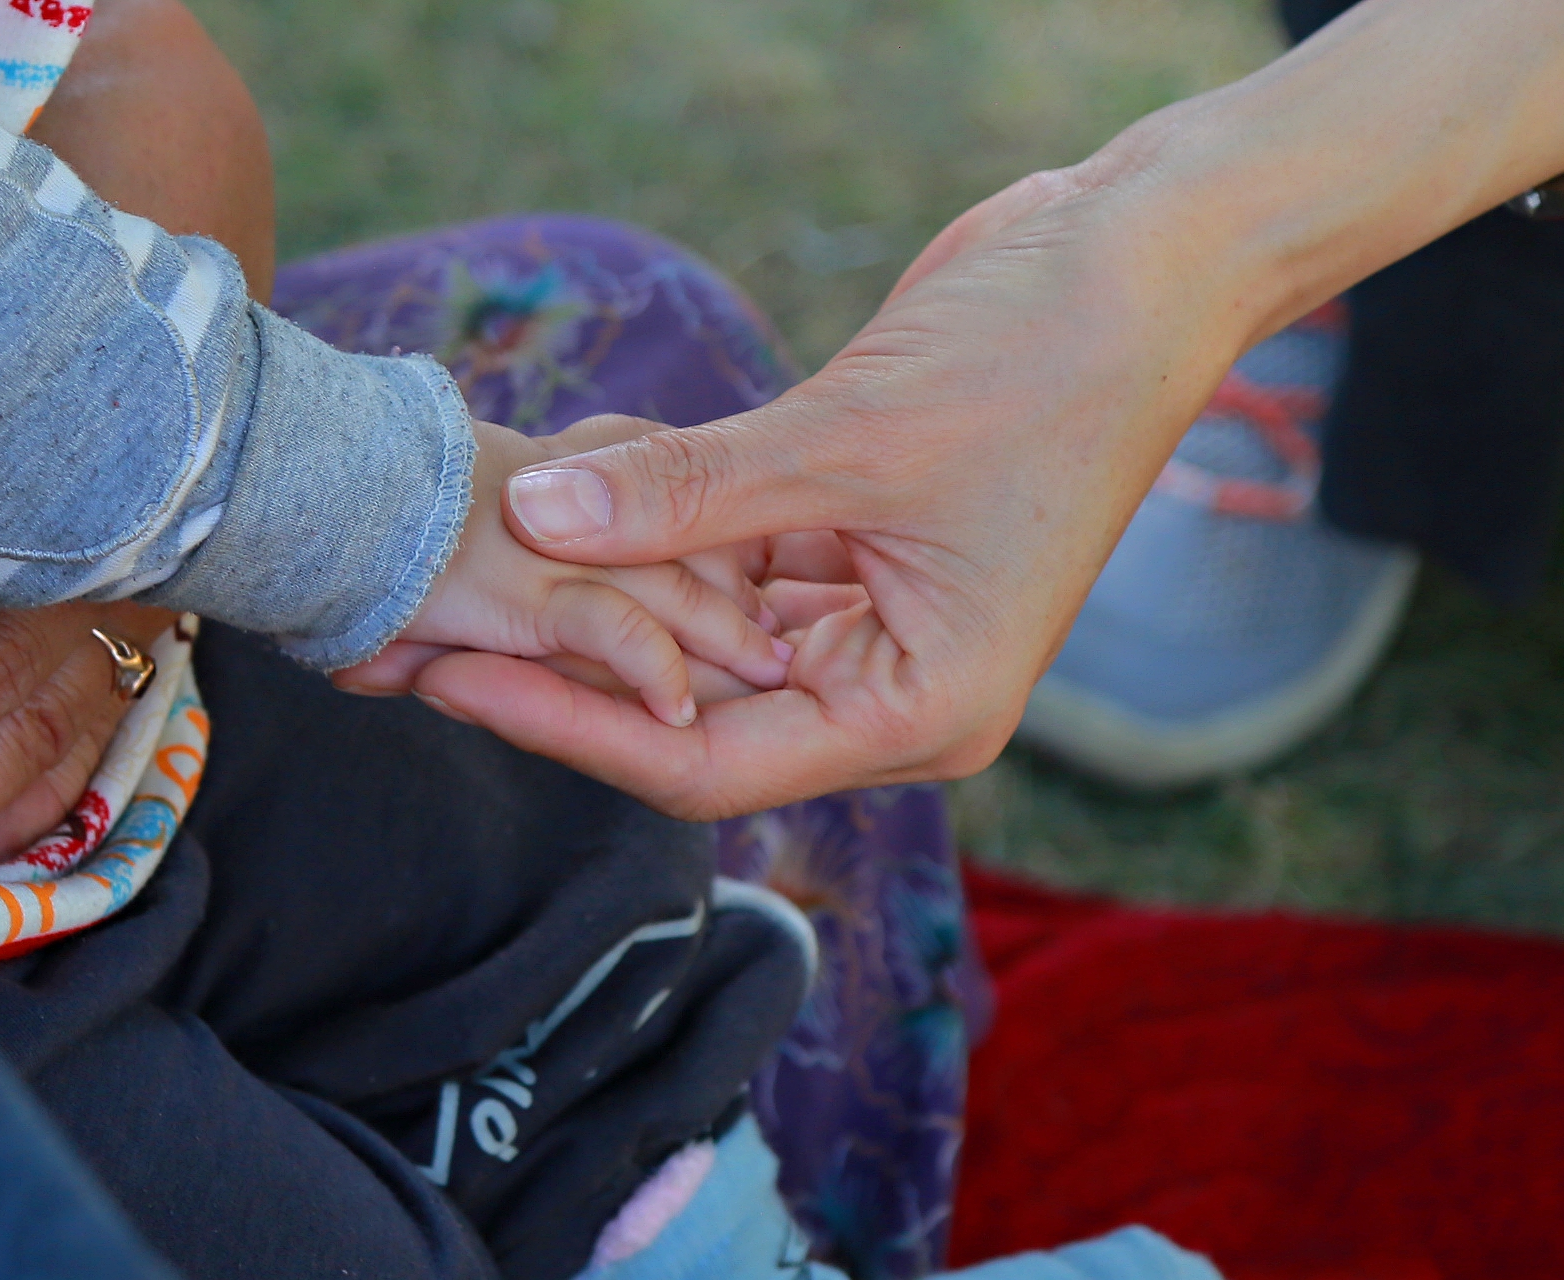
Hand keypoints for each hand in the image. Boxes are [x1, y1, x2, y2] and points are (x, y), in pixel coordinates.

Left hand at [392, 162, 1255, 818]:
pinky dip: (657, 536)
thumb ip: (687, 491)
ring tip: (473, 575)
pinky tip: (570, 503)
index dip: (572, 727)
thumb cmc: (1044, 360)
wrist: (1140, 258)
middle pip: (694, 713)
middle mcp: (892, 683)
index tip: (453, 682)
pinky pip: (729, 565)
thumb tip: (535, 517)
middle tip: (424, 641)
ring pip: (702, 640)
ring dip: (602, 604)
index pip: (707, 761)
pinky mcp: (848, 544)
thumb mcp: (849, 439)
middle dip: (567, 674)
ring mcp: (870, 618)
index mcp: (921, 708)